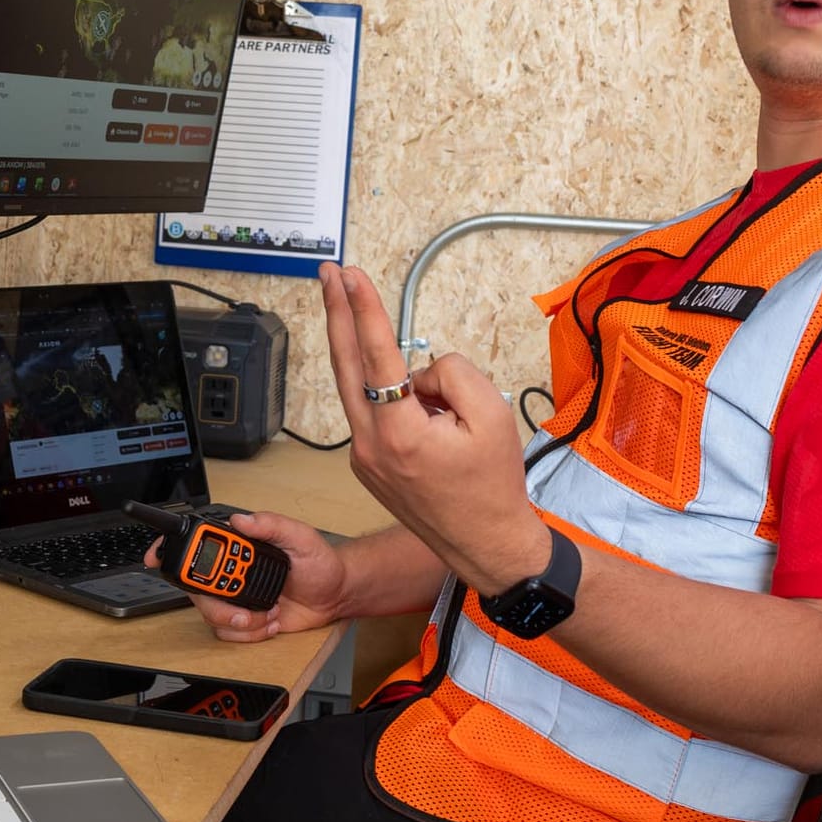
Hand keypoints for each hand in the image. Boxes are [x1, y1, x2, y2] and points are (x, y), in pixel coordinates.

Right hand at [143, 511, 347, 642]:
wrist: (335, 595)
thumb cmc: (320, 563)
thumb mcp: (301, 537)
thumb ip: (272, 524)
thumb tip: (242, 519)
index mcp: (240, 547)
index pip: (197, 544)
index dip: (170, 549)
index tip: (156, 556)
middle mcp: (231, 572)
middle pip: (196, 588)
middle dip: (218, 602)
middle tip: (243, 604)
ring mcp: (235, 597)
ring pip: (211, 615)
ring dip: (241, 619)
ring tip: (268, 613)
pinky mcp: (243, 620)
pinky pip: (228, 632)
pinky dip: (250, 632)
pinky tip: (269, 621)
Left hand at [319, 262, 550, 596]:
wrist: (487, 546)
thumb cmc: (494, 487)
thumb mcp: (493, 415)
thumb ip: (453, 374)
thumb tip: (418, 370)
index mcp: (400, 432)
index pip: (376, 355)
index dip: (363, 308)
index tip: (350, 276)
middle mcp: (371, 445)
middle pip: (344, 364)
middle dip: (335, 312)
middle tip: (328, 274)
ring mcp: (364, 457)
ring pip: (361, 390)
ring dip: (367, 356)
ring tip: (384, 335)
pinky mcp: (368, 464)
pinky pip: (377, 414)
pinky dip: (397, 401)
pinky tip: (434, 417)